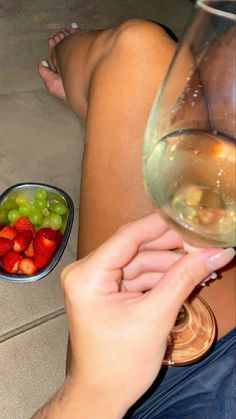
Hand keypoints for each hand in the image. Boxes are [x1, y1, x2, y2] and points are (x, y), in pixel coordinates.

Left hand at [61, 213, 234, 417]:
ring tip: (201, 263)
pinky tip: (184, 276)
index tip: (191, 219)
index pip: (129, 236)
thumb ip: (184, 279)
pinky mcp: (107, 291)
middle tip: (203, 245)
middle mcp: (87, 272)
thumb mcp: (155, 317)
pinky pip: (137, 276)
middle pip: (136, 248)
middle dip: (171, 249)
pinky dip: (160, 278)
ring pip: (139, 262)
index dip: (163, 226)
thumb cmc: (120, 364)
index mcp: (87, 275)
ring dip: (170, 265)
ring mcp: (96, 281)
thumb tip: (215, 253)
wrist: (102, 395)